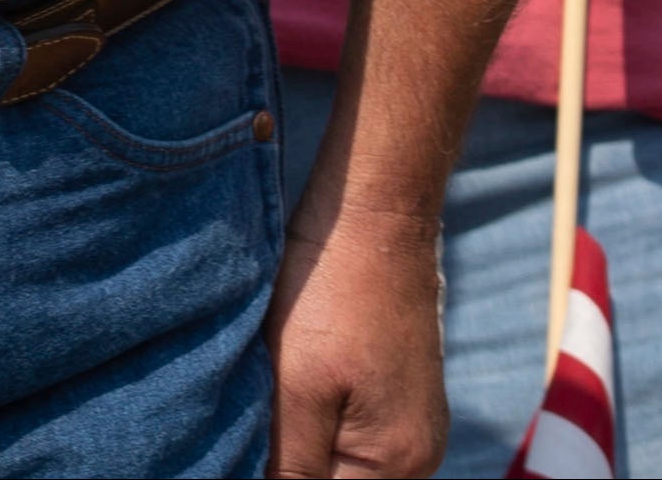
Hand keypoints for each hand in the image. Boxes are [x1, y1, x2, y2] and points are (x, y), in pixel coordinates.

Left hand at [268, 138, 445, 478]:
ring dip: (295, 452)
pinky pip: (349, 437)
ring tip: (265, 406)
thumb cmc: (332, 293)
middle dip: (283, 466)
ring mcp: (411, 422)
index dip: (273, 477)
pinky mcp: (398, 394)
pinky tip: (287, 394)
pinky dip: (313, 428)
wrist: (375, 209)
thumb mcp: (295, 394)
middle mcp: (417, 453)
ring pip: (337, 467)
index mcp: (397, 462)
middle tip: (247, 424)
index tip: (245, 445)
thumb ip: (289, 472)